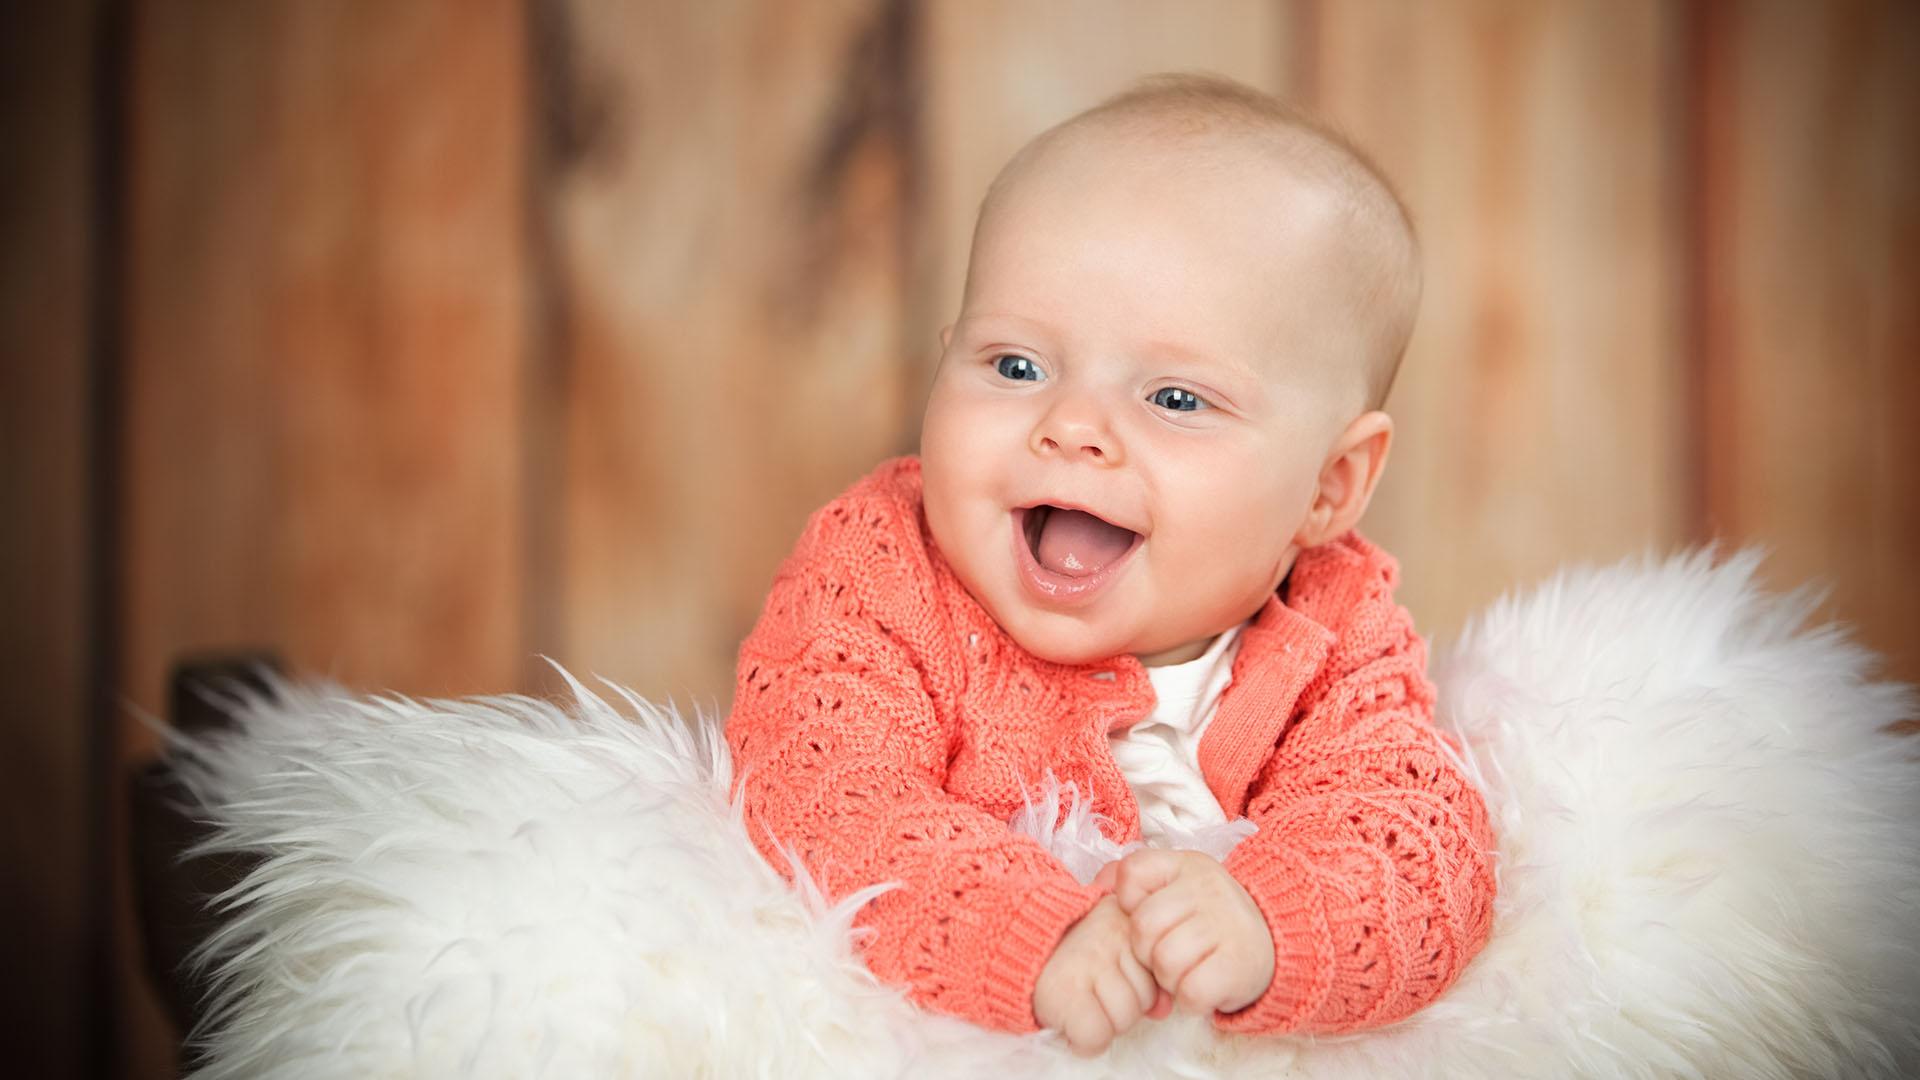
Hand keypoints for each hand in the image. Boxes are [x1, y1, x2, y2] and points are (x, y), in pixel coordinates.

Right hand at [1033, 895, 1158, 1055]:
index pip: (1157, 972)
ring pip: (1124, 1019)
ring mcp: (1088, 962)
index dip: (1136, 984)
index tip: (1111, 976)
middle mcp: (1111, 936)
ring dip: (1104, 1023)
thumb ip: (1144, 973)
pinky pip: (1096, 1035)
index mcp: (1126, 920)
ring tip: (1080, 1001)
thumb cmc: (1068, 952)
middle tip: (1090, 990)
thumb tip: (1164, 1009)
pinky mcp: (1066, 992)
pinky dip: (1084, 1041)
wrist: (1009, 943)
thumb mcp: (1111, 949)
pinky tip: (1071, 1023)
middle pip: (1144, 998)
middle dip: (1121, 1005)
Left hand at [1110, 849, 1274, 1015]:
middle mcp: (1207, 889)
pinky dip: (1190, 999)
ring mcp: (1226, 924)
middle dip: (1147, 951)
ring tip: (1189, 969)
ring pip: (1164, 961)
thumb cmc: (1212, 919)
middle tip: (1171, 953)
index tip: (1156, 917)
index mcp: (1187, 865)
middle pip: (1142, 927)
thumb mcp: (1178, 887)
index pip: (1132, 874)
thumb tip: (1099, 882)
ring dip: (1169, 978)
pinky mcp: (1238, 965)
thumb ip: (1136, 882)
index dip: (1130, 904)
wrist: (1275, 943)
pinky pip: (1189, 990)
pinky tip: (1204, 986)